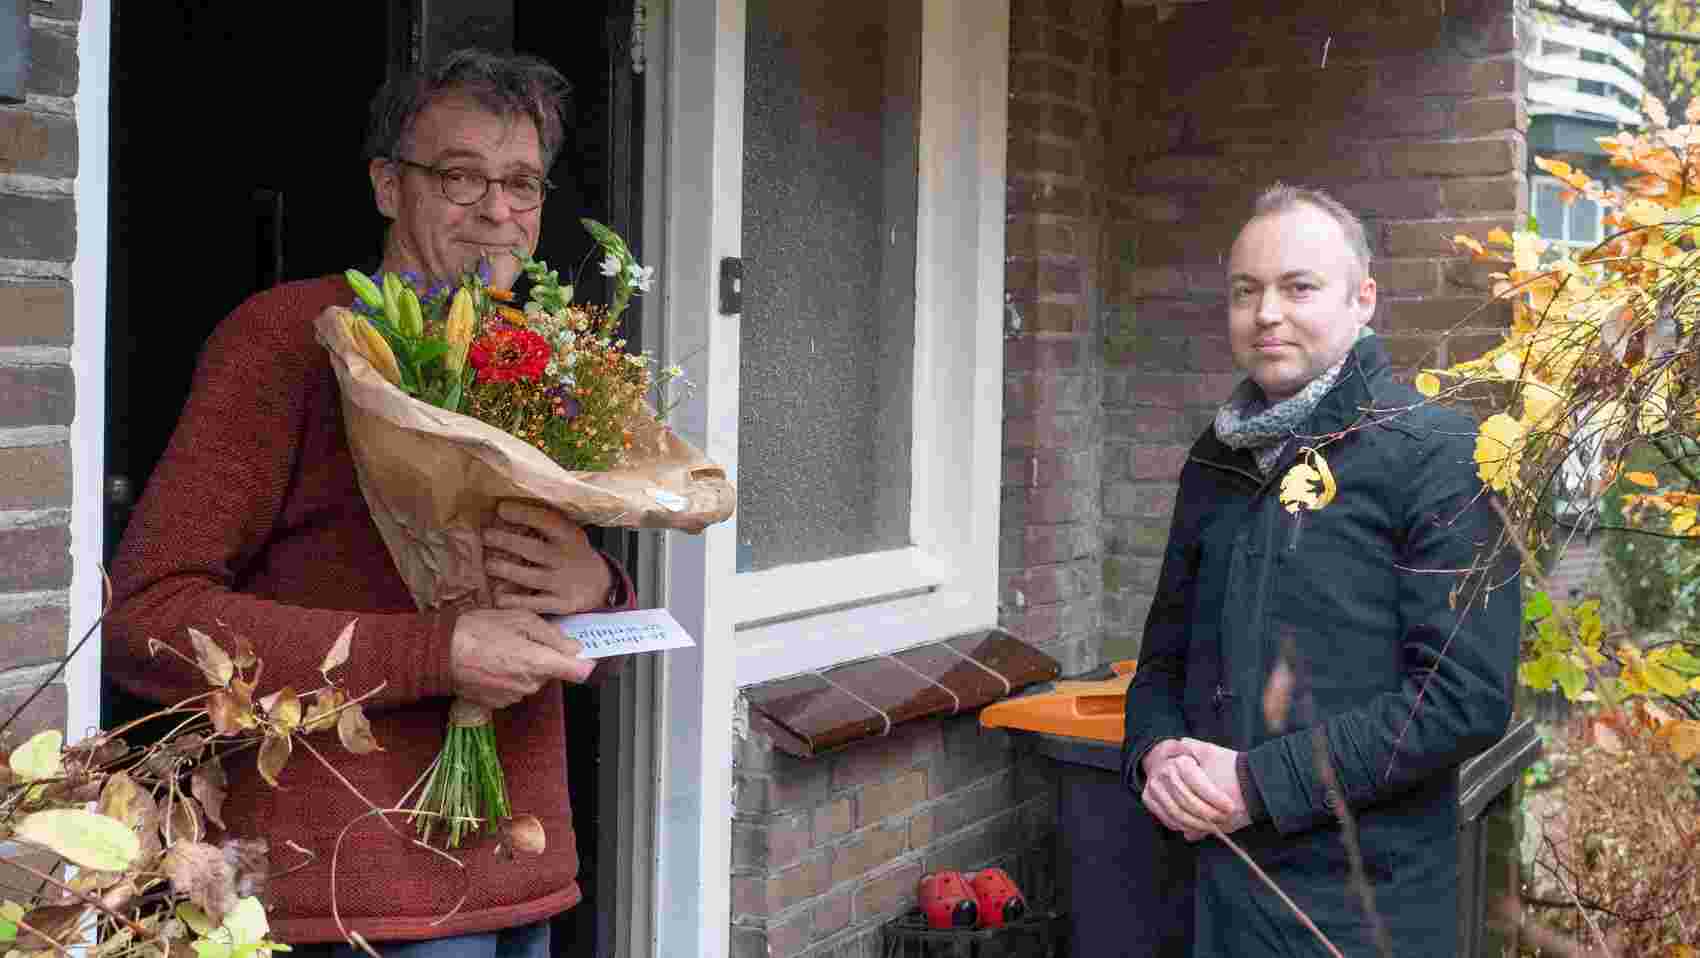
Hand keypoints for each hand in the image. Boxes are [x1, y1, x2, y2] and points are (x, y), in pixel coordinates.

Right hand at [450, 608, 595, 708]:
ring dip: (523, 667)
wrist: (439, 653)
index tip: (578, 655)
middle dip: (543, 657)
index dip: (582, 663)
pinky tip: (491, 663)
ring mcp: (512, 697)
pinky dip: (507, 677)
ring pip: (531, 680)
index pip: (578, 673)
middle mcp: (529, 685)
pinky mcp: (497, 704)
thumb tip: (575, 648)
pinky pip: (513, 688)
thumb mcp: (519, 619)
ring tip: (501, 649)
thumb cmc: (478, 630)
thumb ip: (553, 635)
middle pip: (551, 673)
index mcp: (539, 663)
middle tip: (521, 639)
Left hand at [483, 501, 613, 614]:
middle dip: (507, 542)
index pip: (547, 521)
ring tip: (488, 565)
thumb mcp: (567, 533)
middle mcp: (566, 558)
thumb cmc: (571, 552)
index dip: (523, 514)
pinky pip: (536, 603)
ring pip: (531, 577)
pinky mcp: (561, 603)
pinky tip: (498, 597)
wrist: (599, 584)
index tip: (501, 509)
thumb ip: (543, 524)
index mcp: (568, 536)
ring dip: (507, 570)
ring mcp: (563, 582)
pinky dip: (516, 602)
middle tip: (486, 536)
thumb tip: (501, 510)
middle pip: (534, 550)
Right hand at [1140, 737, 1244, 839]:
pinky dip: (1183, 826)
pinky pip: (1167, 819)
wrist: (1164, 757)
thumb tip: (1220, 788)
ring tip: (1214, 827)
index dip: (1215, 798)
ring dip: (1198, 825)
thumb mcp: (1207, 754)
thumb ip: (1215, 768)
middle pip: (1188, 801)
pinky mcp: (1148, 798)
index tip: (1230, 807)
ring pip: (1177, 814)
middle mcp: (1164, 773)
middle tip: (1224, 820)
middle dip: (1208, 815)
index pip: (1198, 784)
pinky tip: (1197, 828)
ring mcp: (1154, 786)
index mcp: (1180, 761)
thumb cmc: (1193, 759)